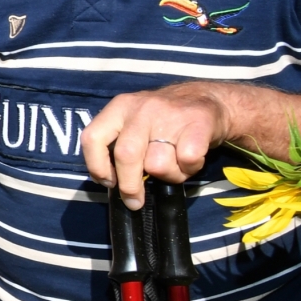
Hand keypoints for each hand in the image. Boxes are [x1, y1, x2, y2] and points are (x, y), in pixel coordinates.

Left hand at [81, 83, 228, 209]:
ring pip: (157, 165)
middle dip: (129, 186)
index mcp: (120, 107)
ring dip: (167, 175)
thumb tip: (111, 182)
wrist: (208, 99)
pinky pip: (186, 161)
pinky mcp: (198, 124)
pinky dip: (189, 169)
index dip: (97, 166)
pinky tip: (190, 160)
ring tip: (174, 164)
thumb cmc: (164, 121)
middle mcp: (142, 109)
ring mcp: (170, 115)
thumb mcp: (134, 123)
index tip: (108, 182)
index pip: (93, 138)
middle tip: (135, 201)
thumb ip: (118, 145)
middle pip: (126, 156)